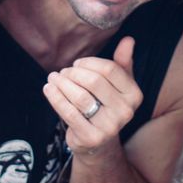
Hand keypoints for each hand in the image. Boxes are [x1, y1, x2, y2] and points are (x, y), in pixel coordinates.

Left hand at [43, 36, 142, 159]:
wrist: (97, 143)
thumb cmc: (105, 106)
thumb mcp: (117, 85)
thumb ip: (122, 62)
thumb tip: (129, 39)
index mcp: (134, 95)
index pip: (109, 69)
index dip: (89, 63)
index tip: (77, 64)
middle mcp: (126, 112)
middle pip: (94, 81)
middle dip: (74, 73)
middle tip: (63, 72)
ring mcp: (110, 127)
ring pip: (80, 96)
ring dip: (62, 84)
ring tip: (53, 78)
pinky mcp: (91, 138)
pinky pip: (69, 113)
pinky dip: (56, 98)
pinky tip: (48, 89)